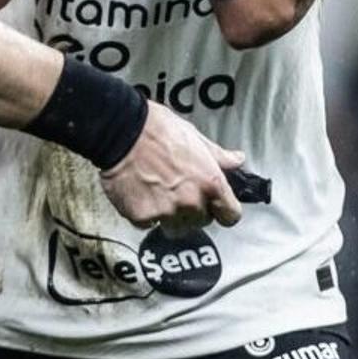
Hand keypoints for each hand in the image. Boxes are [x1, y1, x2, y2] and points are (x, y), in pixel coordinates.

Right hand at [101, 97, 248, 229]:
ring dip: (171, 217)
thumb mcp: (196, 137)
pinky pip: (149, 225)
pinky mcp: (141, 217)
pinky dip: (145, 214)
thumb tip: (237, 160)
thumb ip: (218, 156)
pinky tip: (141, 194)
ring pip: (176, 228)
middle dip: (194, 210)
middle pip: (202, 222)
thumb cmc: (158, 129)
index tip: (218, 208)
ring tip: (160, 195)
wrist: (121, 131)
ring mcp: (166, 212)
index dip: (224, 211)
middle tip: (179, 191)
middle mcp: (191, 202)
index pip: (231, 216)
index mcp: (210, 183)